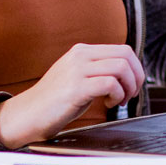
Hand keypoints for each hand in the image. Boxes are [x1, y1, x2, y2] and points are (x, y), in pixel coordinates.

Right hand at [0, 43, 145, 146]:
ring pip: (121, 67)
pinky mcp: (76, 87)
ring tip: (118, 101)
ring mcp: (77, 70)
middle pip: (126, 55)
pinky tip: (108, 105)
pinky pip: (110, 84)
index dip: (136, 69)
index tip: (132, 86)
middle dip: (137, 77)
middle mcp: (80, 56)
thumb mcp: (78, 77)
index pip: (123, 50)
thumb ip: (98, 70)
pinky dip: (117, 96)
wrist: (28, 114)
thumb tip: (128, 73)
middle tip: (130, 94)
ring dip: (128, 87)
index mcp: (82, 51)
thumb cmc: (55, 101)